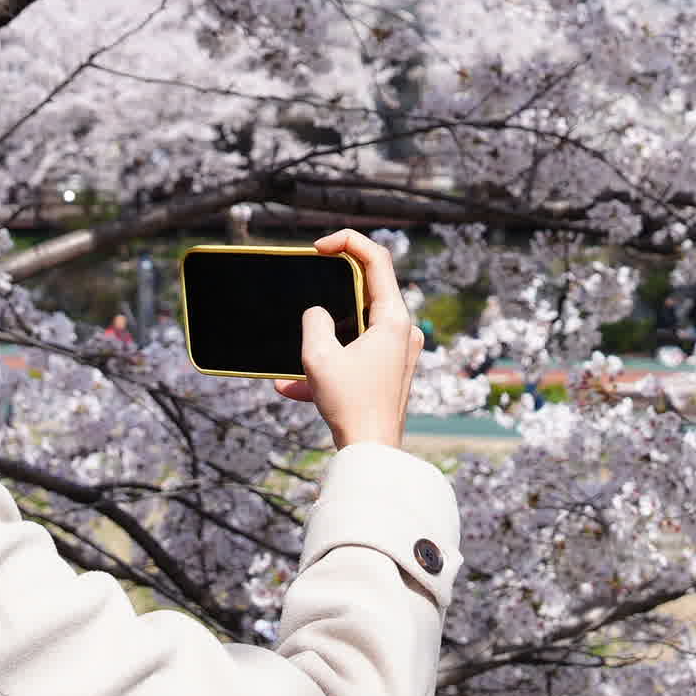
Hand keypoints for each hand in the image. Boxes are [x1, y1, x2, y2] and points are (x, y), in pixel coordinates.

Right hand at [283, 230, 420, 452]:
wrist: (372, 454)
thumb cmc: (351, 406)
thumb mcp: (319, 356)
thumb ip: (314, 322)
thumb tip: (317, 314)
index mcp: (393, 318)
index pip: (377, 258)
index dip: (347, 241)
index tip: (319, 248)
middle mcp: (402, 331)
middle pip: (365, 291)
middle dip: (329, 295)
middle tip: (305, 295)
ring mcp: (398, 352)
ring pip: (354, 328)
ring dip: (322, 340)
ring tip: (295, 362)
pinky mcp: (388, 372)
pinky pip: (353, 356)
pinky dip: (327, 366)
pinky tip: (293, 388)